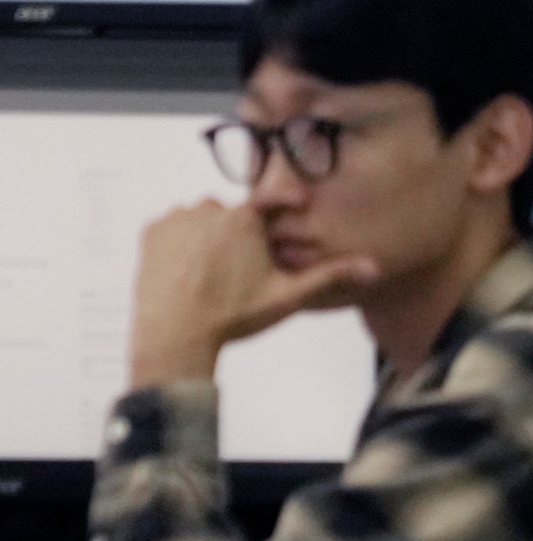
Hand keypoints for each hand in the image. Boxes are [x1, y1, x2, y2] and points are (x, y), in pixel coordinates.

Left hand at [129, 201, 378, 388]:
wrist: (176, 336)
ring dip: (208, 236)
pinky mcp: (152, 232)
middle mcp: (209, 209)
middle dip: (238, 235)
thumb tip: (372, 267)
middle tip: (238, 272)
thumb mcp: (288, 297)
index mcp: (244, 218)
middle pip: (234, 214)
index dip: (273, 222)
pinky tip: (188, 270)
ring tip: (211, 273)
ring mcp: (177, 219)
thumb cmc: (232, 315)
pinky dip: (180, 242)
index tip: (268, 242)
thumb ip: (331, 276)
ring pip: (203, 219)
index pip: (268, 203)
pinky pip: (174, 227)